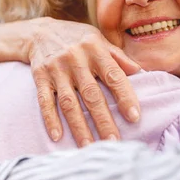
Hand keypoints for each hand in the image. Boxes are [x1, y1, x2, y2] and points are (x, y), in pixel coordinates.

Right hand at [27, 18, 140, 146]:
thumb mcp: (98, 38)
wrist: (38, 31)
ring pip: (69, 102)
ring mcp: (56, 69)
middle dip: (103, 120)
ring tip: (89, 147)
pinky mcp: (40, 77)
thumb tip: (141, 71)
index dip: (125, 96)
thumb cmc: (76, 38)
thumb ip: (117, 56)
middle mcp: (76, 59)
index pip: (113, 76)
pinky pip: (45, 101)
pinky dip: (50, 119)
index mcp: (95, 49)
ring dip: (79, 126)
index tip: (135, 117)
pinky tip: (57, 136)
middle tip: (114, 142)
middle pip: (91, 94)